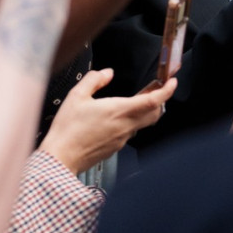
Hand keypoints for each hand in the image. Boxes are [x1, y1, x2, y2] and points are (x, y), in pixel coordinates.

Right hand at [39, 67, 172, 173]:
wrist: (60, 158)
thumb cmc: (67, 130)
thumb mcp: (76, 96)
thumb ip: (94, 80)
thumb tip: (107, 73)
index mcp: (118, 111)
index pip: (152, 101)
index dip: (166, 91)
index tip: (171, 83)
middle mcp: (125, 126)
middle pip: (154, 114)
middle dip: (159, 101)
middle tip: (156, 89)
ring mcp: (122, 139)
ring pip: (142, 123)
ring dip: (145, 111)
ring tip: (137, 100)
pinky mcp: (115, 148)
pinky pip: (129, 132)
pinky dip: (131, 122)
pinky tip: (117, 117)